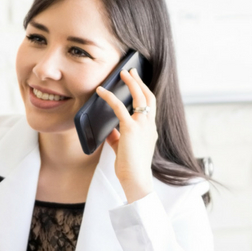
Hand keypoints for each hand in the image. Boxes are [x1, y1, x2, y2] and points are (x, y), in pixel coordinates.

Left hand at [95, 68, 157, 203]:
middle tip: (131, 70)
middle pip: (148, 97)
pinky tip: (101, 91)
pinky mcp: (131, 129)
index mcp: (150, 130)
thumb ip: (117, 137)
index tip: (137, 82)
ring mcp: (143, 126)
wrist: (135, 180)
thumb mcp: (123, 149)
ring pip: (140, 97)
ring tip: (123, 73)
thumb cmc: (130, 168)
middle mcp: (150, 125)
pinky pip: (120, 108)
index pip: (150, 106)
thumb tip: (108, 129)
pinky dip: (110, 97)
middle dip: (140, 82)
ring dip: (131, 83)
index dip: (144, 92)